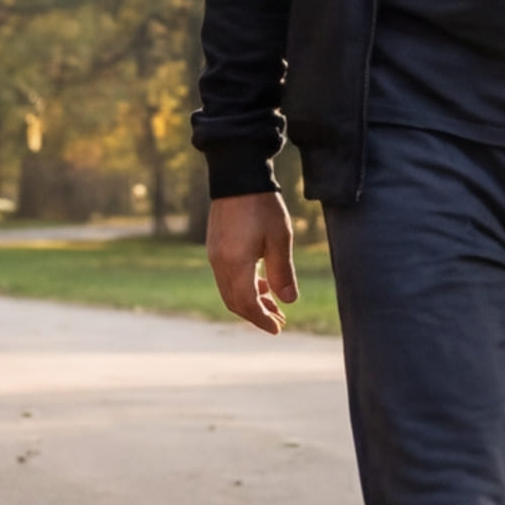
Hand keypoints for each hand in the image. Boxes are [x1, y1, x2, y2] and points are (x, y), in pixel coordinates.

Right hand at [207, 191, 299, 333]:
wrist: (238, 176)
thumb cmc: (262, 206)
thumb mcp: (280, 239)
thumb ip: (282, 272)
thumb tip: (289, 301)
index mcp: (235, 264)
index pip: (247, 304)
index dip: (262, 320)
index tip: (278, 329)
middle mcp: (219, 263)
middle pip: (235, 302)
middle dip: (256, 315)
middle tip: (279, 321)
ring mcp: (214, 255)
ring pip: (230, 290)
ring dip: (251, 301)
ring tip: (274, 304)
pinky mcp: (215, 247)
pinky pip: (226, 277)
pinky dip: (243, 286)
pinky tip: (262, 283)